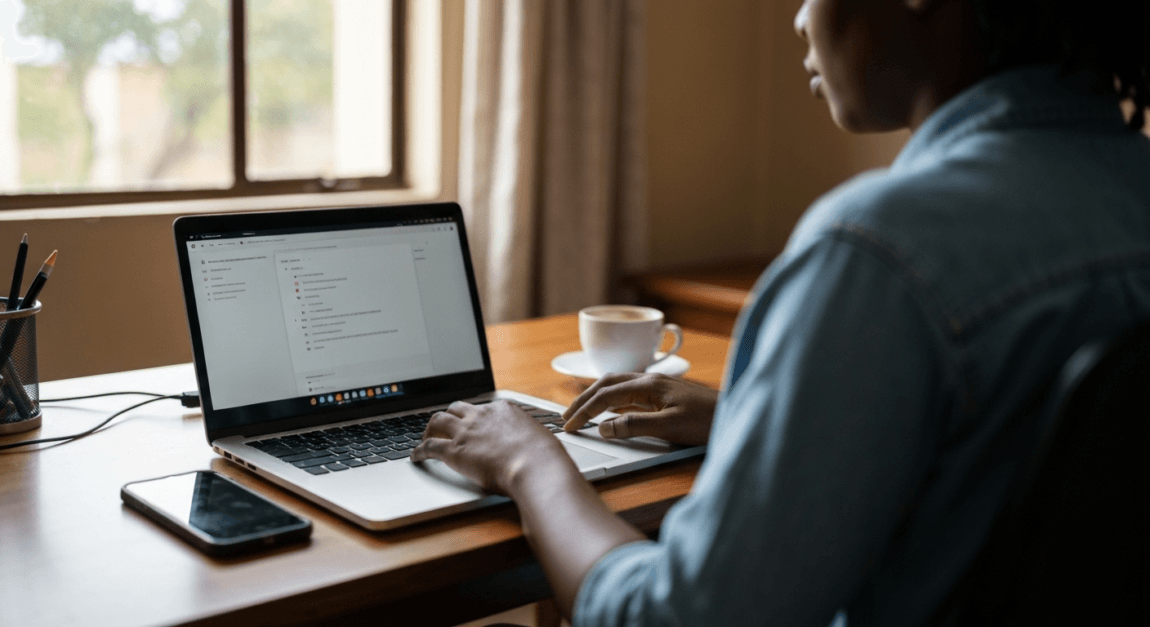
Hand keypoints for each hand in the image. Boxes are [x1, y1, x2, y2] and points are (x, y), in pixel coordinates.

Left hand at [412, 400, 573, 493]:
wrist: (536, 467)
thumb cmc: (543, 457)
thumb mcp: (538, 439)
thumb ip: (527, 439)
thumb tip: (533, 446)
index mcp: (503, 410)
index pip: (481, 408)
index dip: (473, 416)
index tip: (471, 424)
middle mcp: (481, 415)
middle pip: (456, 408)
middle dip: (448, 416)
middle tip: (443, 426)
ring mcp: (466, 431)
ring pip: (438, 420)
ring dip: (429, 428)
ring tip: (426, 437)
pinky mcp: (454, 450)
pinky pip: (429, 446)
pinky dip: (419, 450)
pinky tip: (416, 457)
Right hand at [562, 373, 717, 444]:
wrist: (738, 418)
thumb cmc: (709, 423)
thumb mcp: (671, 428)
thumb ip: (635, 426)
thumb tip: (604, 427)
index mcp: (650, 386)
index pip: (606, 395)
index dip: (585, 411)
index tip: (570, 426)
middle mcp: (651, 381)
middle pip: (607, 383)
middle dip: (583, 398)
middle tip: (566, 417)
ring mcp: (658, 387)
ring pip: (617, 385)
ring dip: (595, 396)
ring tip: (580, 411)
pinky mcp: (664, 395)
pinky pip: (629, 392)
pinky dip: (611, 399)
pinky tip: (609, 410)